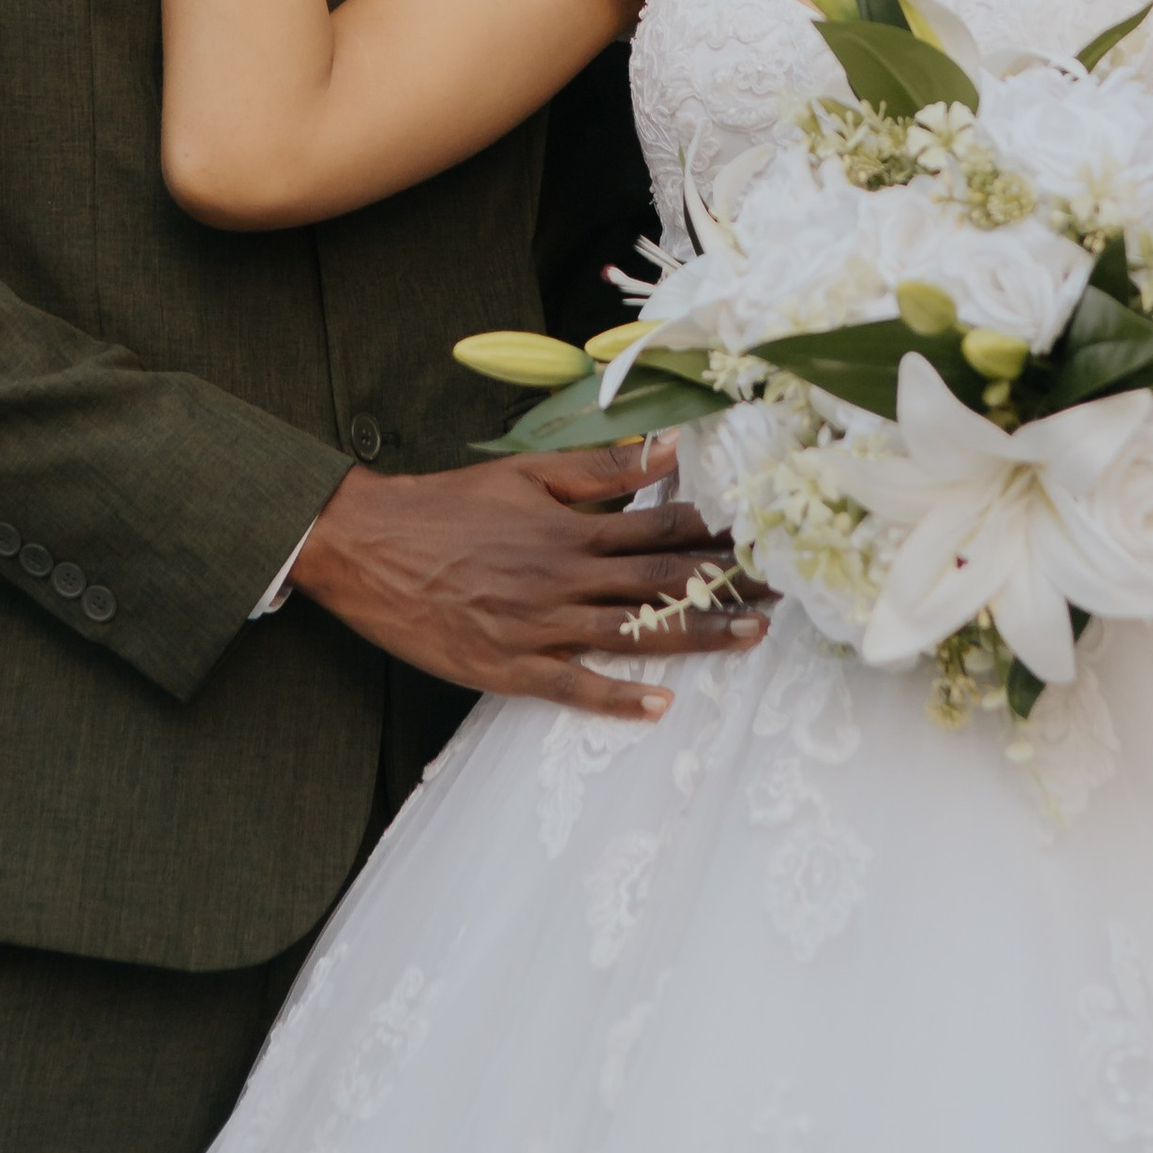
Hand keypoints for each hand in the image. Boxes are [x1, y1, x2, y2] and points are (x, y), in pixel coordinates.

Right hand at [290, 445, 770, 719]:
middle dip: (729, 585)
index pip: (662, 528)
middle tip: (785, 590)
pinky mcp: (507, 666)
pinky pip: (571, 686)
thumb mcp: (524, 472)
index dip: (718, 532)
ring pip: (632, 634)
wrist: (367, 546)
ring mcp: (538, 626)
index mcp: (571, 527)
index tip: (765, 535)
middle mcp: (564, 576)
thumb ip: (599, 467)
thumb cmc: (446, 506)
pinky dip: (616, 698)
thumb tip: (665, 446)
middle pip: (662, 582)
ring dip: (696, 637)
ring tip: (751, 637)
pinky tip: (658, 707)